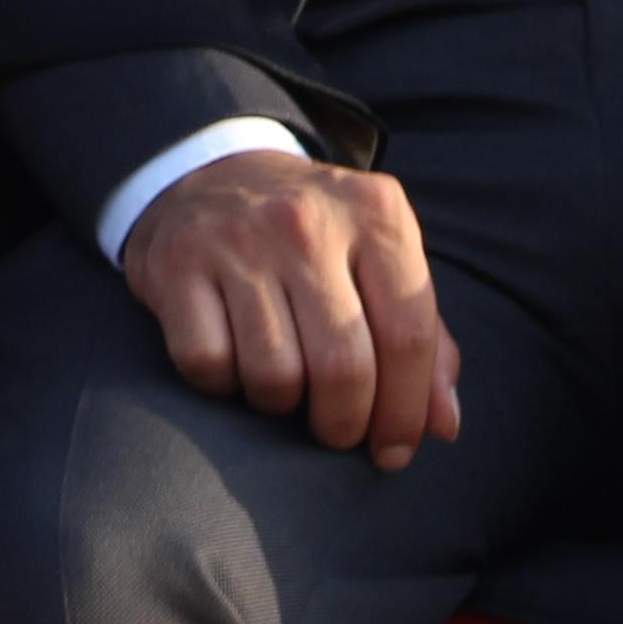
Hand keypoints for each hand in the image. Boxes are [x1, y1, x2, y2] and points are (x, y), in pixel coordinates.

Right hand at [120, 151, 462, 471]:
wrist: (213, 174)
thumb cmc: (316, 238)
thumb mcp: (380, 260)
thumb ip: (426, 338)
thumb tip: (443, 424)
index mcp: (377, 214)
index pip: (410, 336)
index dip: (407, 412)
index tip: (393, 450)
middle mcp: (309, 221)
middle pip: (345, 368)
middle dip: (345, 425)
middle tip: (338, 431)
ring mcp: (240, 239)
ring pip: (274, 377)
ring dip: (281, 406)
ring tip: (285, 385)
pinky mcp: (179, 263)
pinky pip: (209, 365)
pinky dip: (223, 383)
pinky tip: (233, 358)